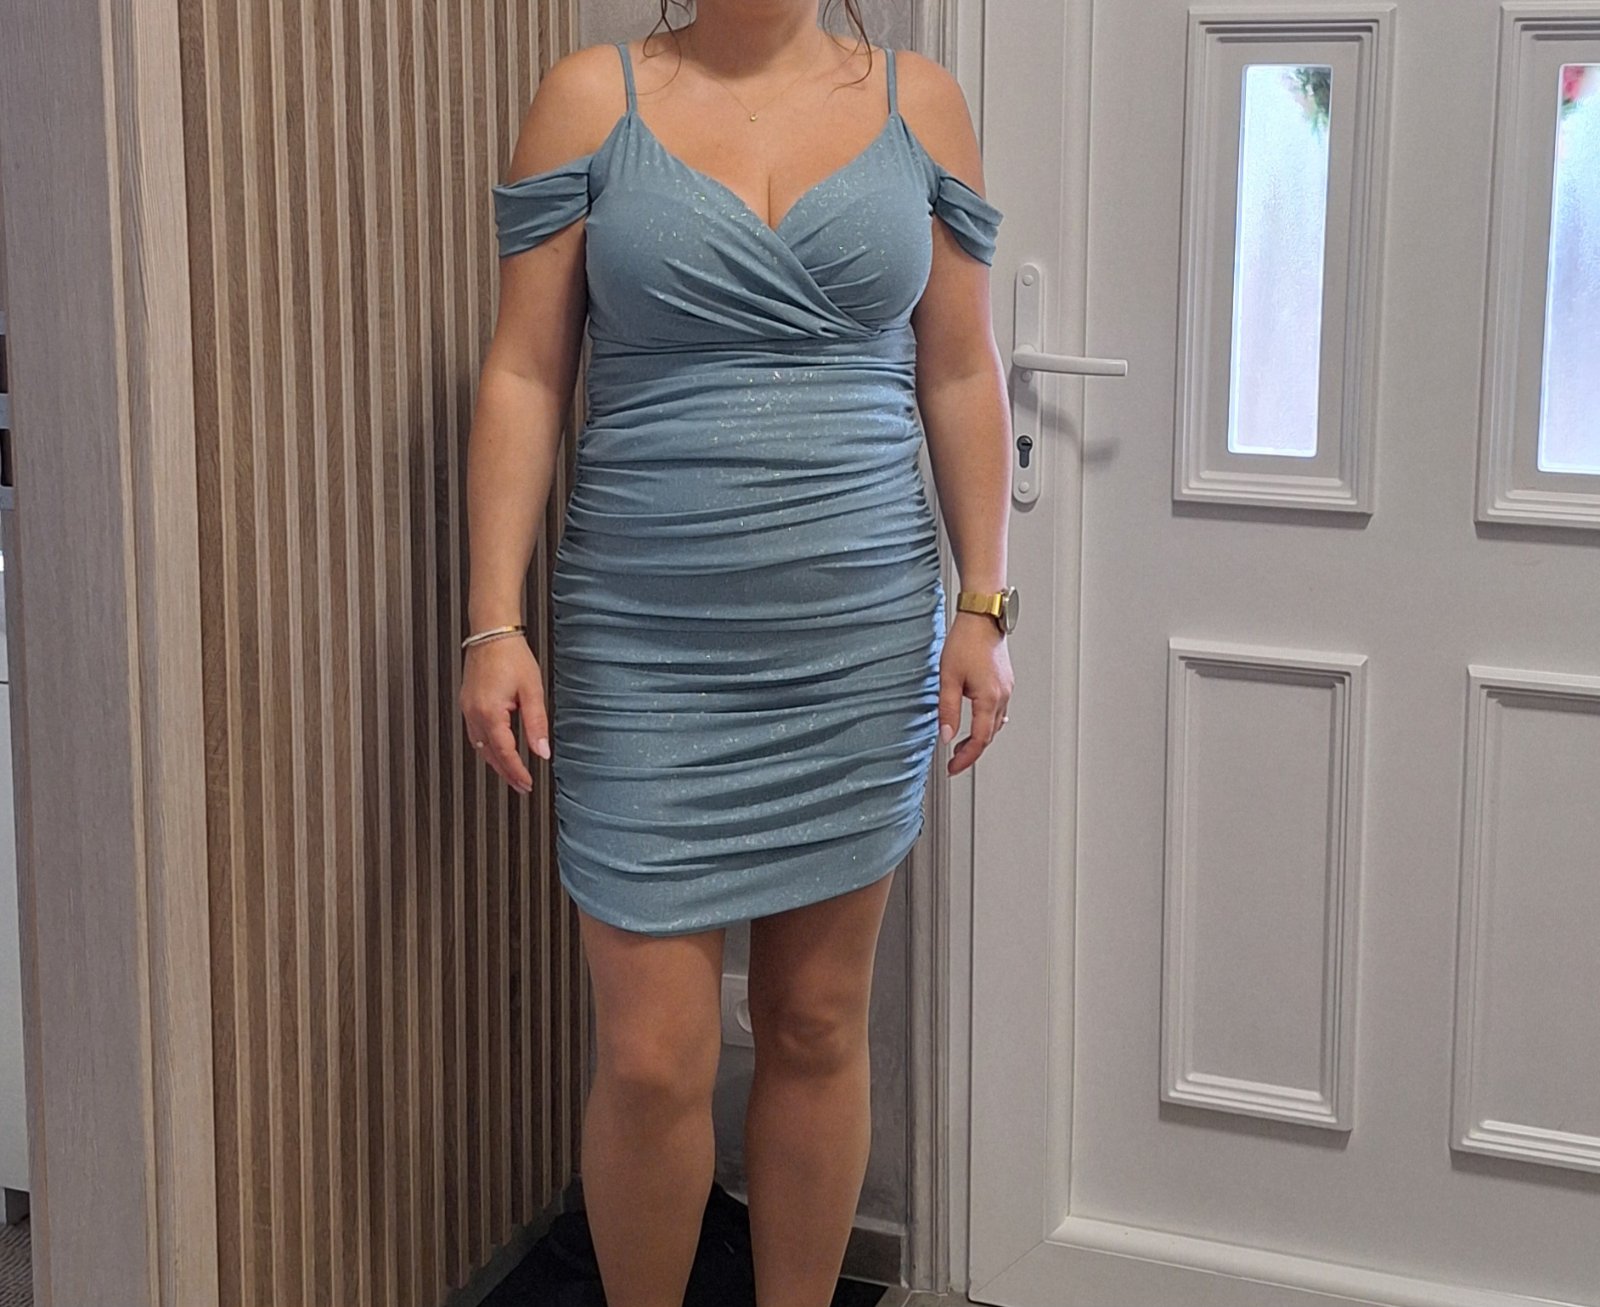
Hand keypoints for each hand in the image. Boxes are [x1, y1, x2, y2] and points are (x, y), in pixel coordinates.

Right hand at [458, 636, 549, 794]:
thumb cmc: (512, 656)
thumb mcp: (532, 691)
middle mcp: (474, 714)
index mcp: (489, 713)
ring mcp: (467, 709)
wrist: (492, 633)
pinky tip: (497, 749)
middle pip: (490, 754)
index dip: (516, 772)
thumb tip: (542, 751)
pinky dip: (487, 747)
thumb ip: (536, 724)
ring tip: (512, 773)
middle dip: (506, 773)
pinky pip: (476, 734)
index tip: (527, 784)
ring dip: (496, 762)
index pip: (505, 753)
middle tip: (521, 786)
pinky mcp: (467, 703)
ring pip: (480, 746)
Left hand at [937, 612, 1014, 775]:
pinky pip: (999, 710)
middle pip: (989, 735)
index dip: (966, 758)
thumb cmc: (966, 641)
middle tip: (954, 760)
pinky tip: (978, 721)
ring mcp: (1006, 689)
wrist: (982, 617)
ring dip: (980, 737)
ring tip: (962, 744)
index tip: (953, 768)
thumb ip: (947, 710)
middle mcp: (1003, 696)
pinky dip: (988, 722)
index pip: (980, 740)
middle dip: (972, 751)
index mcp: (989, 698)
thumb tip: (946, 736)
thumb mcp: (948, 678)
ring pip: (995, 724)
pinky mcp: (1005, 682)